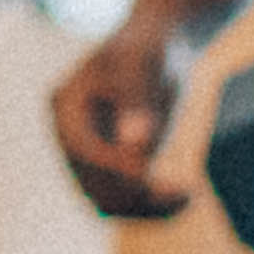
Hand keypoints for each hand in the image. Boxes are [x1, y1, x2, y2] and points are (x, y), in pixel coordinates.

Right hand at [48, 13, 191, 219]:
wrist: (159, 45)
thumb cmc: (150, 46)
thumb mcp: (144, 64)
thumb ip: (137, 99)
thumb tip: (135, 142)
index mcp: (65, 106)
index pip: (82, 152)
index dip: (114, 168)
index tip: (154, 174)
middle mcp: (69, 136)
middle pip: (91, 185)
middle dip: (134, 195)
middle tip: (184, 193)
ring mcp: (88, 155)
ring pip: (107, 202)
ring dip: (145, 208)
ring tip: (188, 199)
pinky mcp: (111, 167)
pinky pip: (126, 199)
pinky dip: (153, 206)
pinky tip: (186, 199)